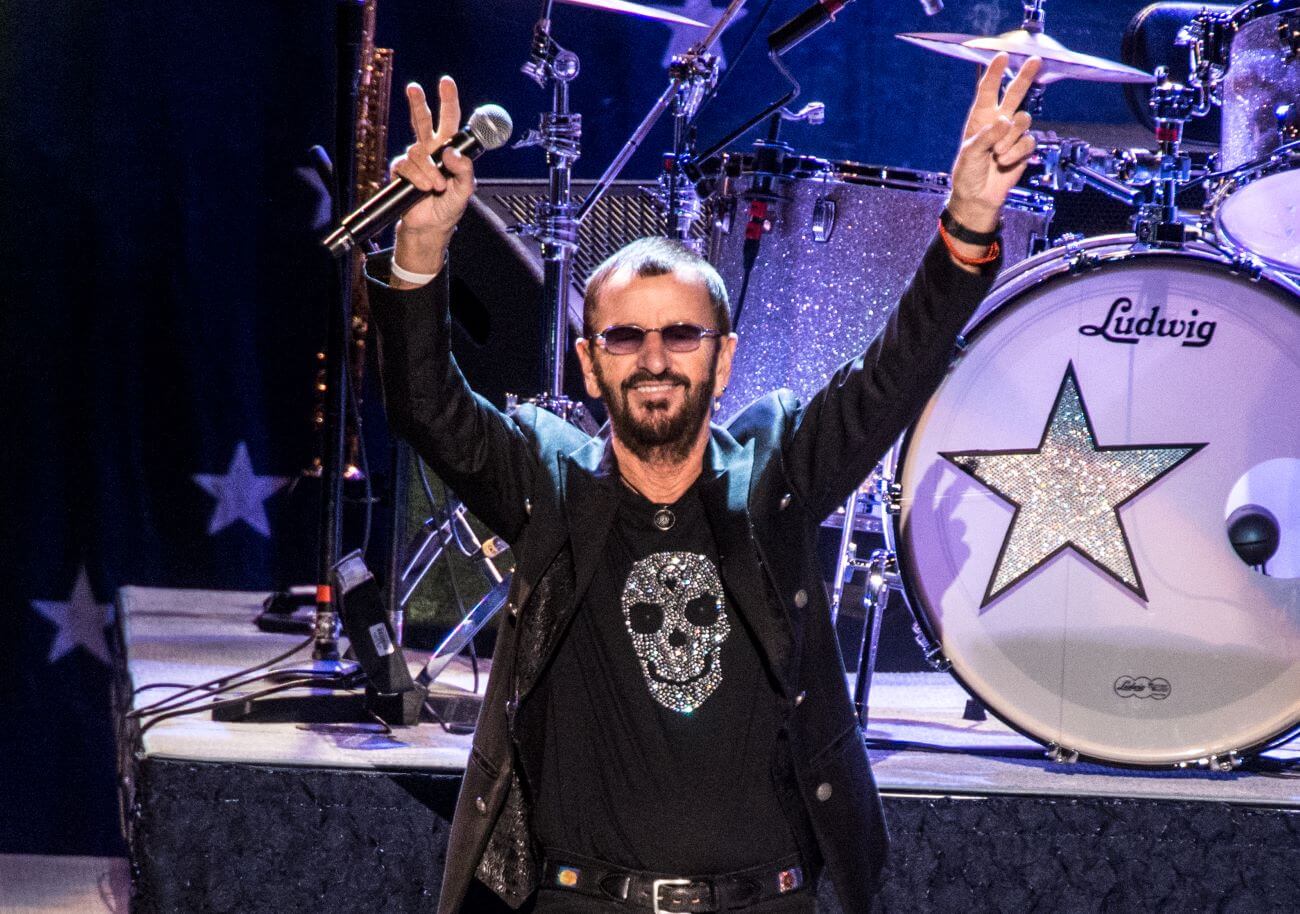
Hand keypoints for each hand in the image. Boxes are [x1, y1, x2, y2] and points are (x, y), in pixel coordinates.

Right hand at [390, 76, 475, 281]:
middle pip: (422, 120)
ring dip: (429, 171)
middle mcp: (431, 150)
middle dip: (418, 103)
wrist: (430, 227)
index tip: (445, 82)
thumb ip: (464, 170)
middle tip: (414, 87)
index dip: (448, 100)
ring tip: (437, 187)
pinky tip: (424, 188)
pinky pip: (407, 167)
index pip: (450, 120)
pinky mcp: (402, 171)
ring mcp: (415, 159)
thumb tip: (451, 152)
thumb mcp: (465, 189)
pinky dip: (418, 178)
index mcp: (449, 149)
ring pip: (418, 151)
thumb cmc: (449, 207)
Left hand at [947, 54, 1040, 232]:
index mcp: (980, 118)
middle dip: (1024, 76)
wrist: (978, 196)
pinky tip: (1005, 162)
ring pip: (1023, 120)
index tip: (1002, 55)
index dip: (995, 73)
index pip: (987, 91)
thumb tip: (1006, 120)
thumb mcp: (970, 154)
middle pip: (1015, 93)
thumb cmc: (968, 173)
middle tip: (1035, 59)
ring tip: (997, 154)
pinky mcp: (1023, 148)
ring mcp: (1012, 134)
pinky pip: (1028, 141)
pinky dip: (1016, 152)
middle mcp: (998, 121)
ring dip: (1010, 138)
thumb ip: (987, 136)